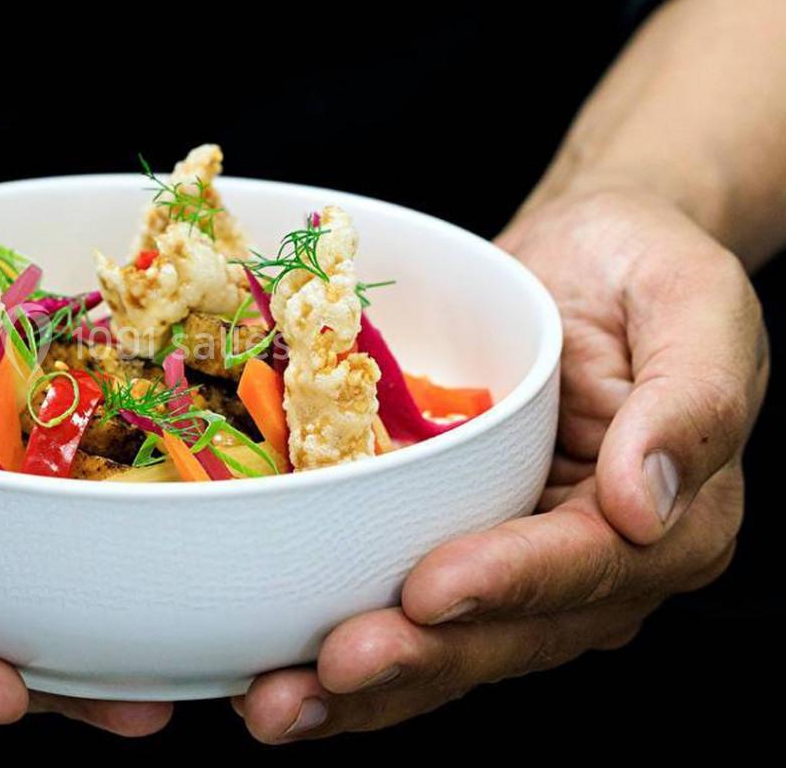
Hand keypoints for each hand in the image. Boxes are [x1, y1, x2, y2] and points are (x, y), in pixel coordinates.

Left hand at [234, 191, 766, 741]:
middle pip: (505, 634)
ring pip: (447, 651)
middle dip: (414, 659)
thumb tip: (646, 502)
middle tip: (326, 670)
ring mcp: (519, 570)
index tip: (429, 590)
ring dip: (362, 688)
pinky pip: (407, 619)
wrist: (583, 258)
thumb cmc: (640, 268)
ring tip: (276, 705)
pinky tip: (271, 674)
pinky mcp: (456, 550)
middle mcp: (593, 569)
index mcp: (669, 522)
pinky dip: (341, 658)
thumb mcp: (693, 299)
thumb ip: (692, 400)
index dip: (508, 584)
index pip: (586, 568)